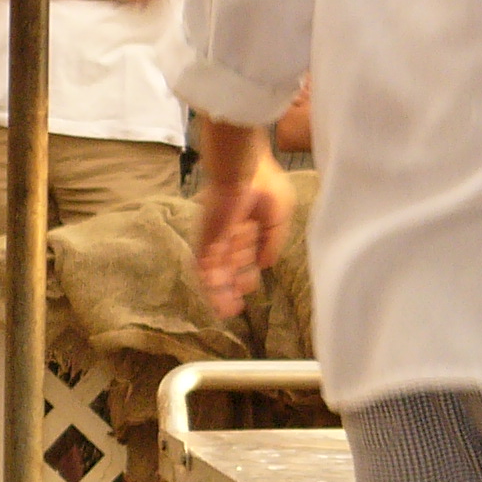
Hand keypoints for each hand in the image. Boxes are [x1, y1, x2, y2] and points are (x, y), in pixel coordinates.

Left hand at [193, 147, 294, 318]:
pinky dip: (210, 285)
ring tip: (226, 311)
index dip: (246, 272)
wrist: (242, 170)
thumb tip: (266, 265)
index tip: (249, 287)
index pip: (243, 253)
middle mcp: (228, 232)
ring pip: (214, 271)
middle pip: (227, 265)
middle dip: (231, 286)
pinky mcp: (205, 239)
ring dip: (219, 292)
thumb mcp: (277, 218)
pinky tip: (218, 300)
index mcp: (247, 222)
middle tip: (235, 307)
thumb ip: (272, 242)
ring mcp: (215, 236)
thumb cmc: (263, 185)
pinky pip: (204, 268)